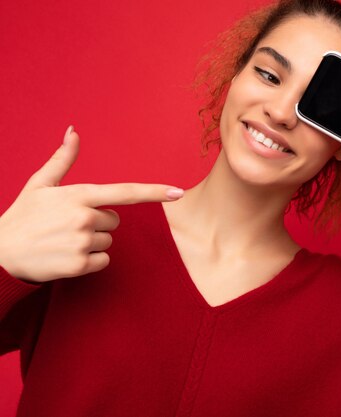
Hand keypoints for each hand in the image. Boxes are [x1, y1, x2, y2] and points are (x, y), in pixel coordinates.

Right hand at [0, 126, 183, 282]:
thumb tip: (74, 131)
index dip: (154, 192)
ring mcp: (82, 242)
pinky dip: (90, 261)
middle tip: (68, 225)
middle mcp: (84, 218)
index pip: (125, 192)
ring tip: (64, 241)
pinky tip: (66, 256)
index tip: (178, 192)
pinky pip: (103, 261)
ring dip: (92, 242)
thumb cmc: (23, 216)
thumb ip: (63, 159)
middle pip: (115, 221)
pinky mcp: (80, 265)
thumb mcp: (40, 184)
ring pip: (109, 241)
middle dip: (98, 223)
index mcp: (79, 195)